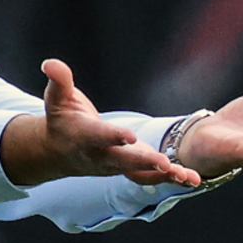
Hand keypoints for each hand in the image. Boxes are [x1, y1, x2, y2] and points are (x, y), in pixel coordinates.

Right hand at [0, 59, 198, 186]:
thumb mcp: (57, 98)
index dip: (114, 136)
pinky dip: (169, 179)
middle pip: (123, 159)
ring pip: (140, 173)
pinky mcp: (127, 170)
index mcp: (83, 136)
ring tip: (188, 176)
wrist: (59, 152)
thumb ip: (59, 81)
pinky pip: (149, 177)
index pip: (99, 136)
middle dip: (144, 161)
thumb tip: (50, 63)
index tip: (130, 135)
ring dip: (164, 175)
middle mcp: (100, 155)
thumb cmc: (62, 118)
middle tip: (165, 163)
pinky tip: (192, 178)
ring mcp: (115, 166)